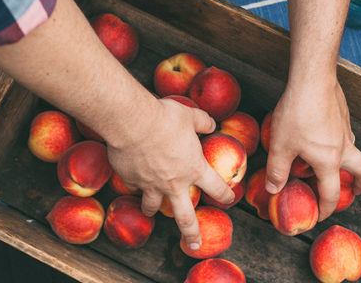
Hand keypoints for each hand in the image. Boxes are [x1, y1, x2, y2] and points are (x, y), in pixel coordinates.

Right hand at [106, 98, 234, 248]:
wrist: (132, 122)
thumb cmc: (165, 118)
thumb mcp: (190, 115)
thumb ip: (202, 122)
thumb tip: (211, 123)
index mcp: (194, 168)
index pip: (216, 187)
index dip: (225, 195)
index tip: (229, 200)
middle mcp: (174, 183)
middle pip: (185, 217)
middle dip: (192, 233)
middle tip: (195, 244)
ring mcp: (151, 185)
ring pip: (153, 206)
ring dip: (153, 210)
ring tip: (150, 212)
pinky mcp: (130, 180)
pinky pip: (133, 187)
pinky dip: (134, 184)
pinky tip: (132, 179)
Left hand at [265, 73, 360, 220]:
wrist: (312, 79)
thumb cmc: (296, 114)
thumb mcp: (281, 146)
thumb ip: (277, 171)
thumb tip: (273, 189)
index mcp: (329, 161)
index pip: (331, 194)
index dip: (325, 209)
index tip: (319, 216)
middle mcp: (344, 148)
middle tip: (354, 191)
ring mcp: (346, 130)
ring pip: (354, 151)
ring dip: (348, 162)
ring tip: (332, 163)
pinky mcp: (343, 115)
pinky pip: (345, 135)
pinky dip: (338, 143)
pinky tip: (320, 136)